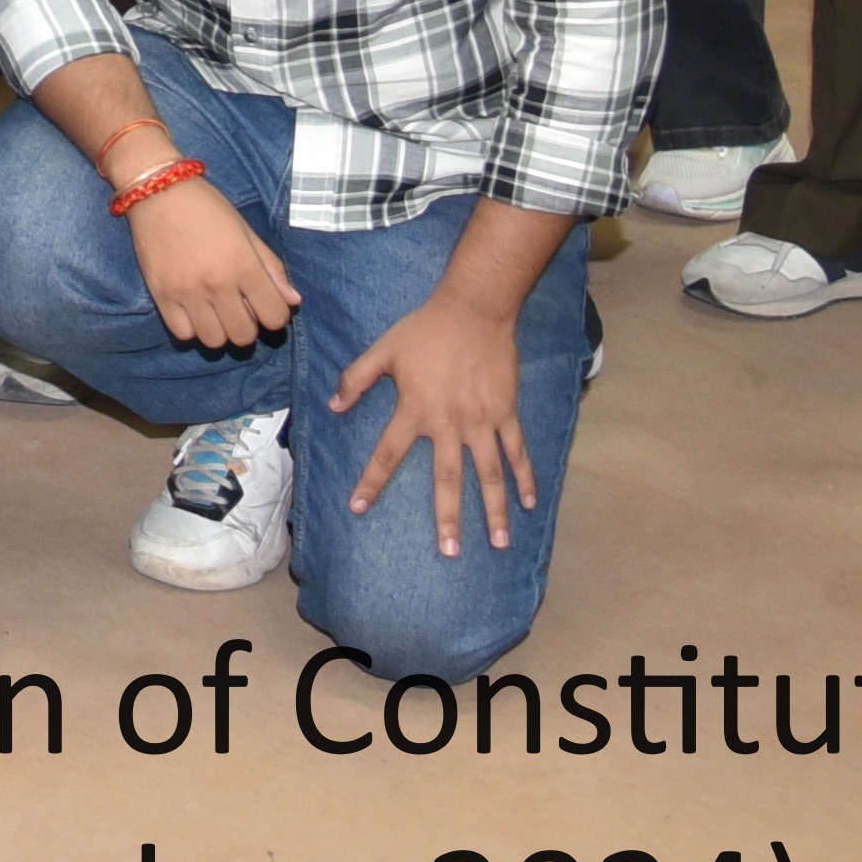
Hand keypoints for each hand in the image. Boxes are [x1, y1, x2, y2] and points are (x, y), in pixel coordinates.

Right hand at [120, 174, 300, 353]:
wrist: (158, 191)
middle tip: (240, 308)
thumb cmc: (208, 207)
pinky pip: (183, 334)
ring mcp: (187, 292)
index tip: (265, 304)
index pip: (274, 317)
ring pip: (214, 341)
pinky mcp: (161, 295)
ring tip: (216, 312)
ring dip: (221, 331)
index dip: (275, 315)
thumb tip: (293, 302)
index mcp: (243, 264)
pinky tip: (194, 311)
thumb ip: (272, 268)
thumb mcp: (246, 231)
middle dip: (248, 326)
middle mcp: (217, 283)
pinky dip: (192, 328)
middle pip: (244, 336)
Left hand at [331, 283, 540, 557]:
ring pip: (488, 474)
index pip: (388, 454)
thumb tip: (333, 406)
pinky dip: (524, 478)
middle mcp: (449, 423)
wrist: (474, 309)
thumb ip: (356, 379)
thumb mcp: (383, 350)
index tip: (358, 508)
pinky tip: (529, 504)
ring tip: (498, 542)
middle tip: (449, 551)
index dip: (371, 481)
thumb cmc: (425, 329)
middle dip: (447, 518)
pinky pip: (516, 451)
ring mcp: (482, 421)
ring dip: (494, 510)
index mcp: (415, 410)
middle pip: (447, 479)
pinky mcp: (506, 413)